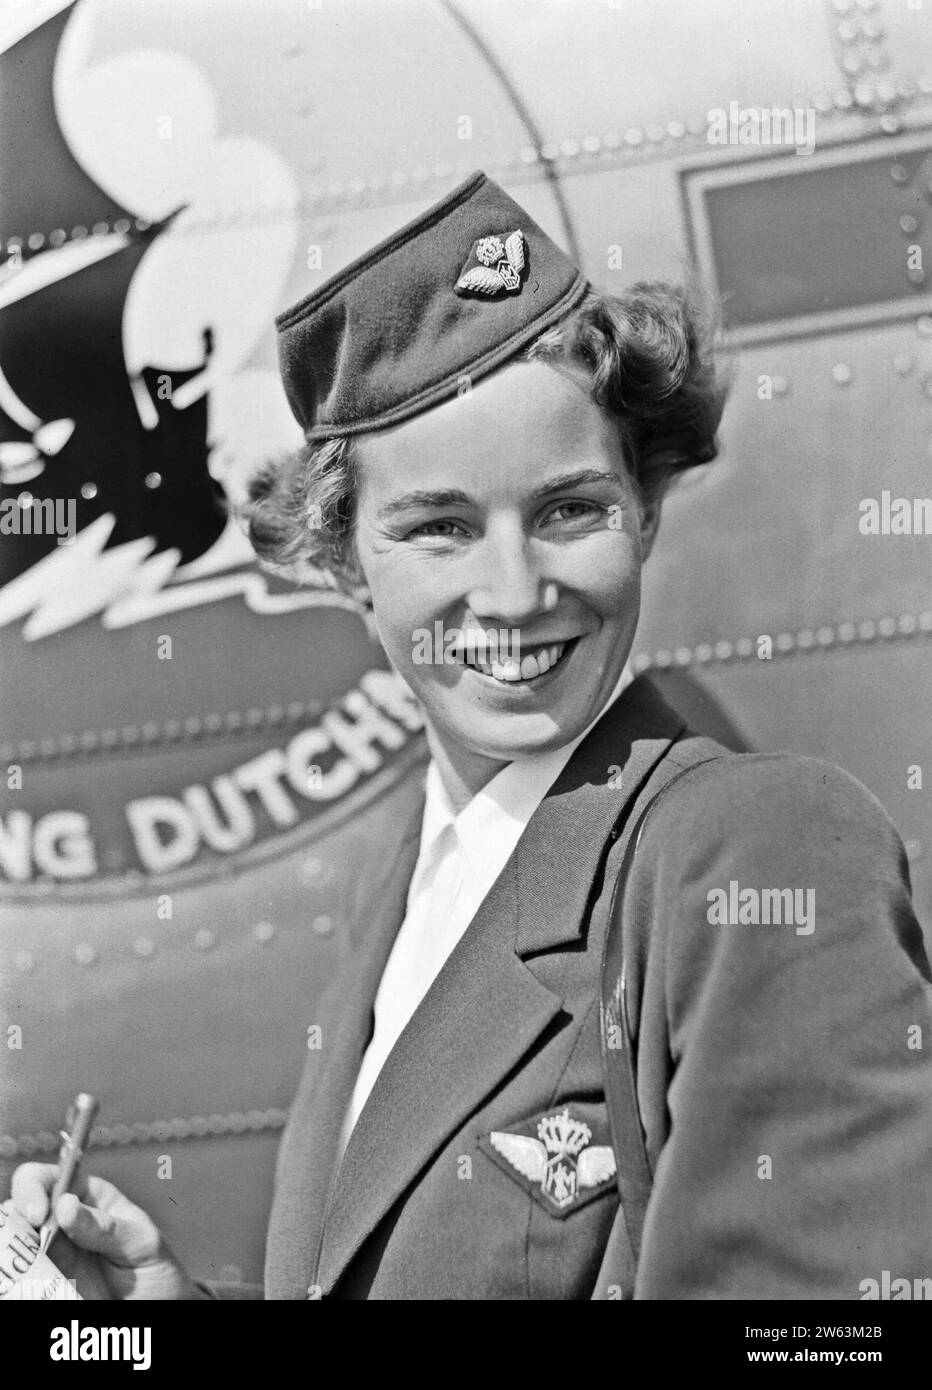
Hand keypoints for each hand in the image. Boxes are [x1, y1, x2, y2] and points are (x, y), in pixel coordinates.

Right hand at [8, 1164, 203, 1299]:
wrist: (157, 1308)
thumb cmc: (154, 1268)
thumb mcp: (141, 1241)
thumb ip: (106, 1225)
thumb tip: (64, 1205)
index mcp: (86, 1198)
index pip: (46, 1178)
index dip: (33, 1187)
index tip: (38, 1213)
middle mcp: (60, 1223)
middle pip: (18, 1209)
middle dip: (16, 1220)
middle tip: (34, 1244)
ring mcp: (49, 1255)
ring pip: (12, 1243)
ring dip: (14, 1251)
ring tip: (36, 1268)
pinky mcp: (44, 1285)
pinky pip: (20, 1278)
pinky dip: (18, 1279)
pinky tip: (34, 1285)